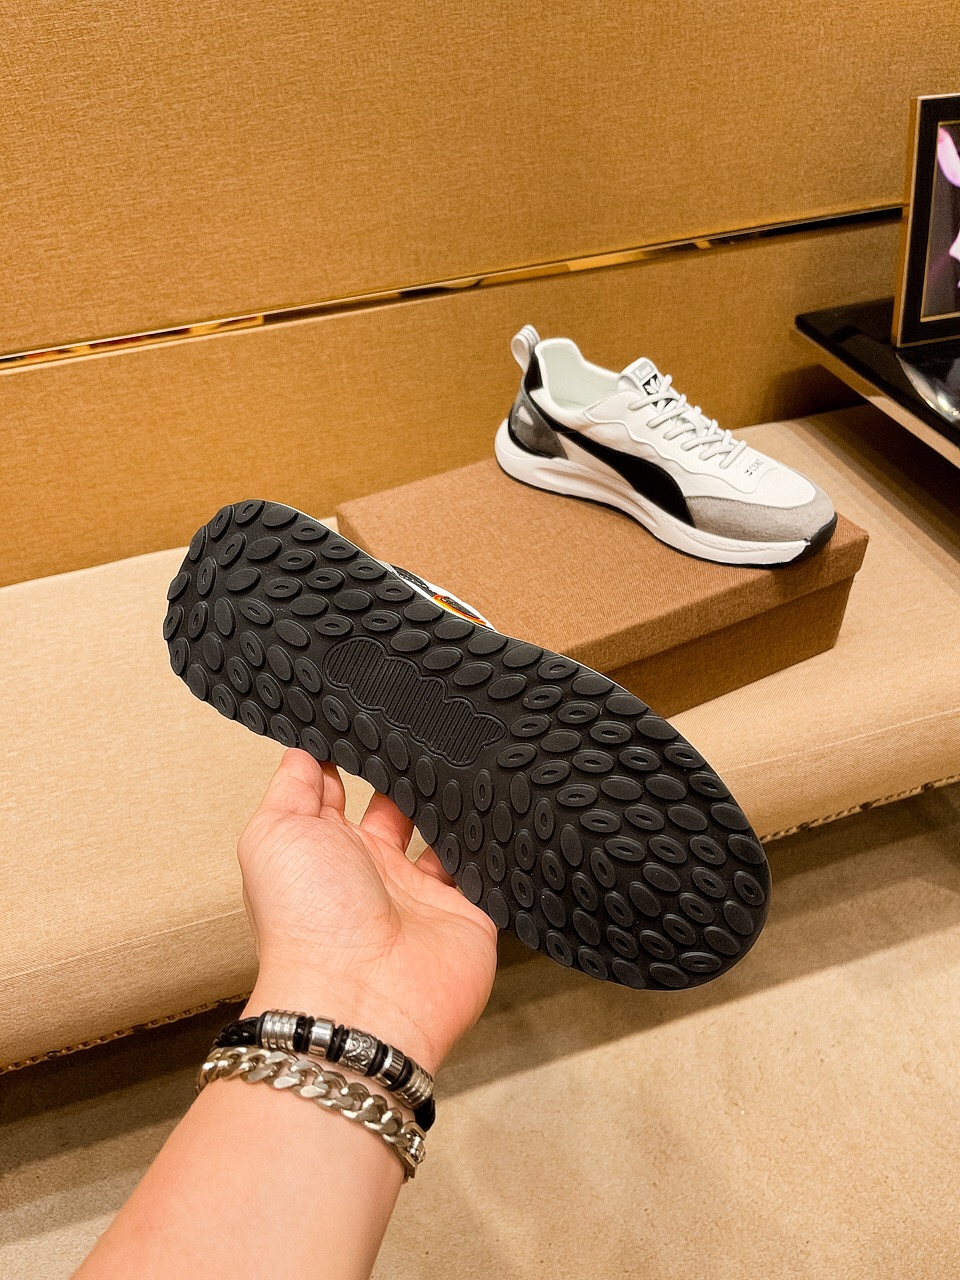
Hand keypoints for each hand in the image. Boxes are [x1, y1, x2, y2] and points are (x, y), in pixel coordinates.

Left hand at [237, 748, 497, 1073]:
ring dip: (453, 802)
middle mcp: (373, 871)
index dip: (350, 756)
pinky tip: (498, 803)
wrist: (361, 998)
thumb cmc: (304, 919)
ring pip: (445, 833)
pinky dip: (490, 842)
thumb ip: (292, 788)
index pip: (339, 793)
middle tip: (428, 725)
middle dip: (409, 773)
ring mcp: (422, 893)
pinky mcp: (468, 912)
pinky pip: (484, 867)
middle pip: (397, 808)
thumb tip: (303, 749)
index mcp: (325, 850)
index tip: (368, 714)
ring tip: (467, 753)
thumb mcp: (274, 835)